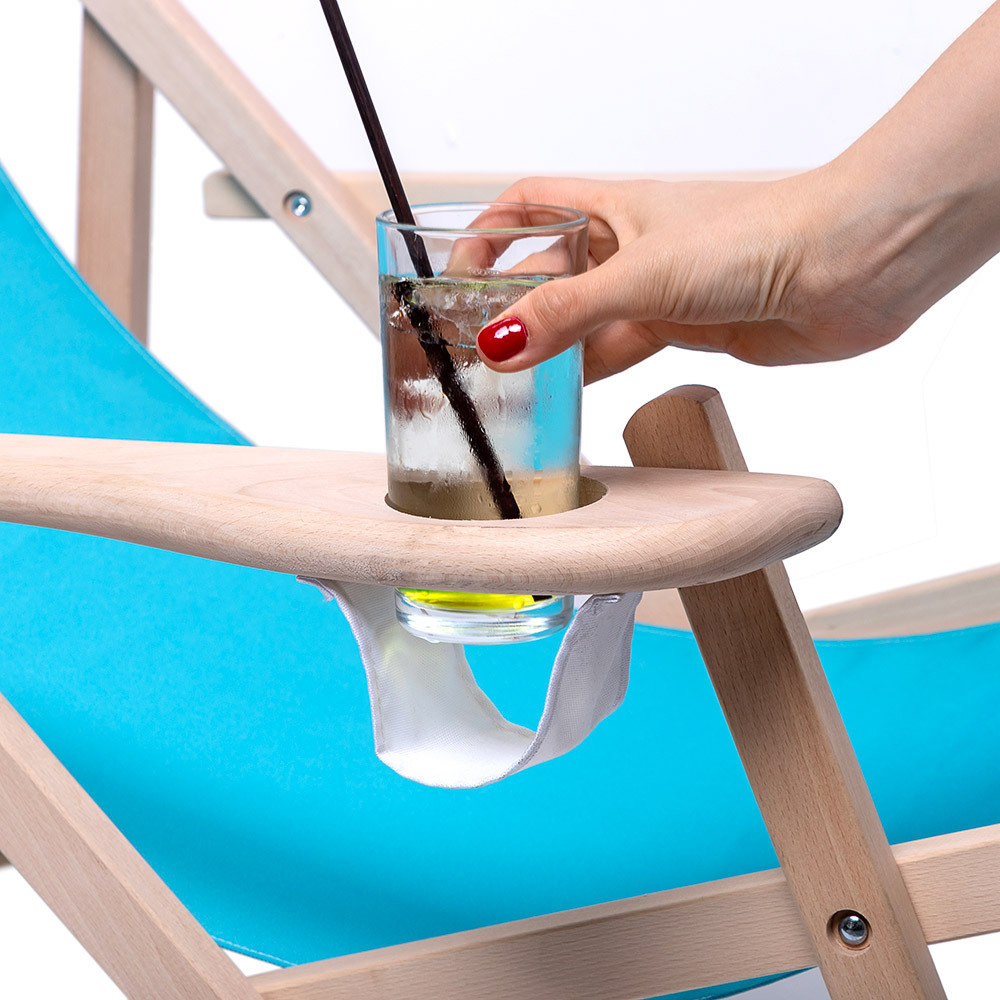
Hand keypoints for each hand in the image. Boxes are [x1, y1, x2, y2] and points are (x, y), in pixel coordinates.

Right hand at [474, 172, 908, 382]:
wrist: (844, 270)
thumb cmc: (757, 237)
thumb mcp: (642, 275)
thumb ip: (568, 313)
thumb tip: (499, 344)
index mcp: (615, 208)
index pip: (531, 205)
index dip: (489, 233)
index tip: (456, 273)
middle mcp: (631, 246)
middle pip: (551, 270)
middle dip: (512, 303)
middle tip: (472, 345)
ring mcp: (657, 290)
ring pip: (583, 318)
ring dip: (549, 346)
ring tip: (506, 381)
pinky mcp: (684, 329)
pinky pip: (619, 350)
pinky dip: (588, 371)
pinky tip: (561, 394)